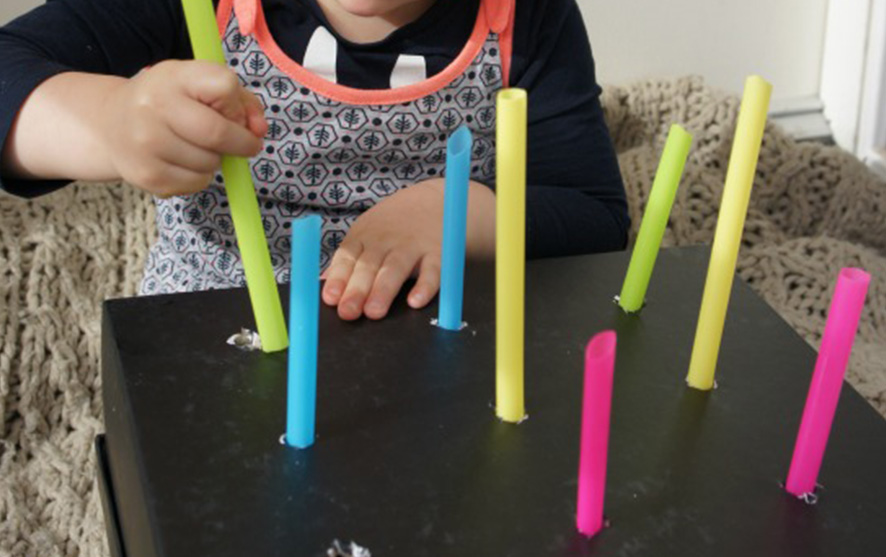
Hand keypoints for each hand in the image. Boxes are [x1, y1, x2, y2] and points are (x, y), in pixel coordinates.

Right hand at [99, 60, 266, 196]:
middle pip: (218, 134)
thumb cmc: (170, 100)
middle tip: (242, 144)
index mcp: (172, 77)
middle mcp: (153, 108)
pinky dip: (200, 176)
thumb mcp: (200, 84)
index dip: (238, 105)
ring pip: (211, 163)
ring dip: (216, 160)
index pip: (224, 87)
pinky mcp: (148, 176)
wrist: (111, 123)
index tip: (236, 114)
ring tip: (196, 147)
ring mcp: (147, 144)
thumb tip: (259, 131)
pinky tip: (183, 162)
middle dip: (241, 144)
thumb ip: (241, 102)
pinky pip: (197, 183)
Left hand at [321, 178, 495, 320]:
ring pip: (395, 269)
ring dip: (383, 290)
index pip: (347, 257)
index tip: (330, 298)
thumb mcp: (366, 233)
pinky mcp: (438, 253)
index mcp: (364, 236)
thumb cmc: (394, 224)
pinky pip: (432, 271)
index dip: (338, 278)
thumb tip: (323, 285)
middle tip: (348, 312)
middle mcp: (386, 240)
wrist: (436, 198)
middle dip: (357, 290)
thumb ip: (347, 260)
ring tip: (374, 312)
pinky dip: (425, 287)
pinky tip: (415, 302)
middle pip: (368, 266)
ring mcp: (412, 246)